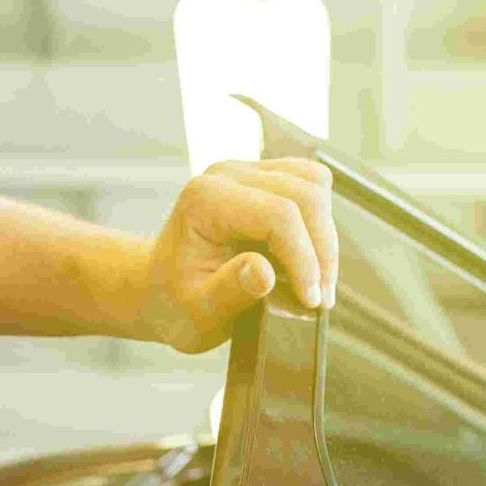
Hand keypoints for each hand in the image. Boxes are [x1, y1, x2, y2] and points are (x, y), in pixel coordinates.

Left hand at [136, 157, 338, 354]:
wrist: (160, 290)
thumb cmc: (174, 303)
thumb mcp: (197, 313)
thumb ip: (229, 291)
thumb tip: (264, 272)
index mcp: (204, 200)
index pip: (278, 215)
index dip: (304, 259)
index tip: (311, 300)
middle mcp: (226, 175)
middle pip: (304, 195)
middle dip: (321, 250)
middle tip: (320, 298)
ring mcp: (247, 172)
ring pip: (315, 184)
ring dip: (325, 236)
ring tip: (317, 282)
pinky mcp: (264, 179)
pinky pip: (311, 187)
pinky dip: (319, 225)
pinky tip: (308, 260)